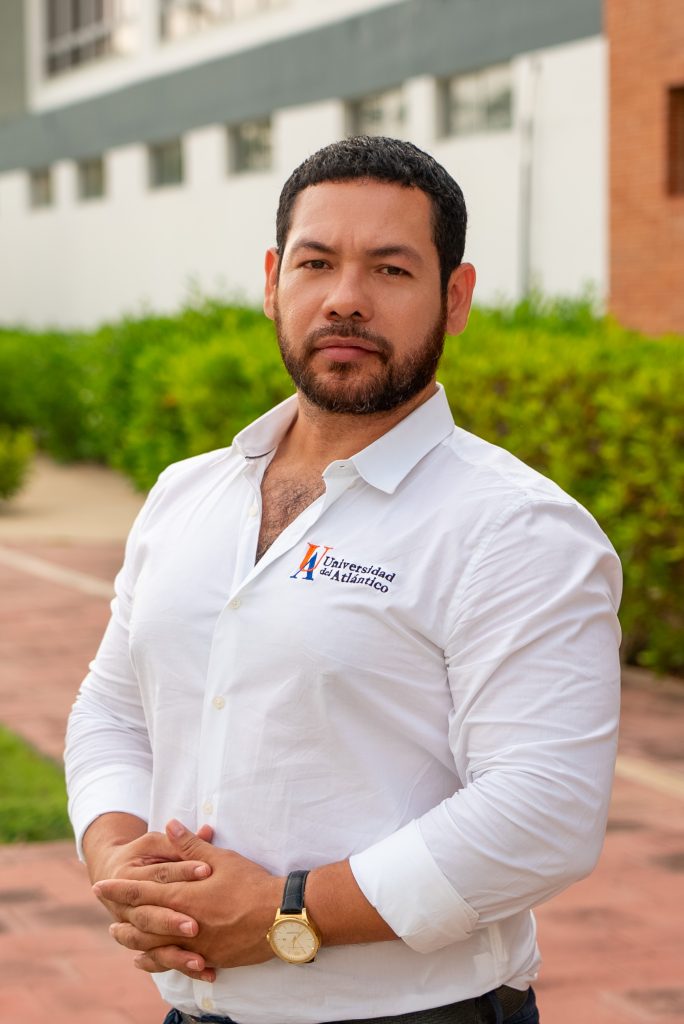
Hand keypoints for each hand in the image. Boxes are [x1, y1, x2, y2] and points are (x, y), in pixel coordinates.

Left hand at [94, 820, 282, 976]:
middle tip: (106, 912)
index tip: (99, 886)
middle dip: (121, 915)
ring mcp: (195, 945)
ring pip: (154, 947)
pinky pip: (174, 963)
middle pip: (142, 924)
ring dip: (133, 941)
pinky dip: (156, 961)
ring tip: (120, 936)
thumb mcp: (222, 860)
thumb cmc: (252, 884)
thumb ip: (191, 846)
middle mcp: (183, 925)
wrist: (280, 917)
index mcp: (183, 897)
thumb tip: (169, 825)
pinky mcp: (209, 958)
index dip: (119, 889)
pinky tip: (147, 961)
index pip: (142, 892)